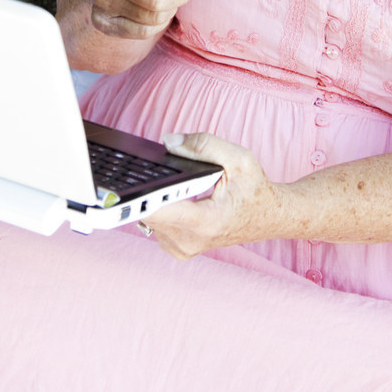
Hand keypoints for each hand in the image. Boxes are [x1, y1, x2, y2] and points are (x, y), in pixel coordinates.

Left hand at [144, 132, 285, 258]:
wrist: (270, 217)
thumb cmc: (255, 188)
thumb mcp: (237, 157)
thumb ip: (202, 145)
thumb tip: (167, 142)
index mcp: (205, 221)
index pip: (157, 210)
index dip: (140, 194)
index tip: (122, 186)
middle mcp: (189, 241)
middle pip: (147, 210)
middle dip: (150, 187)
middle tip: (160, 171)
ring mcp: (182, 248)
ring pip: (148, 218)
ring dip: (155, 198)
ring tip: (178, 187)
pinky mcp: (177, 249)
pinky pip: (154, 225)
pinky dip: (160, 208)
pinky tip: (176, 198)